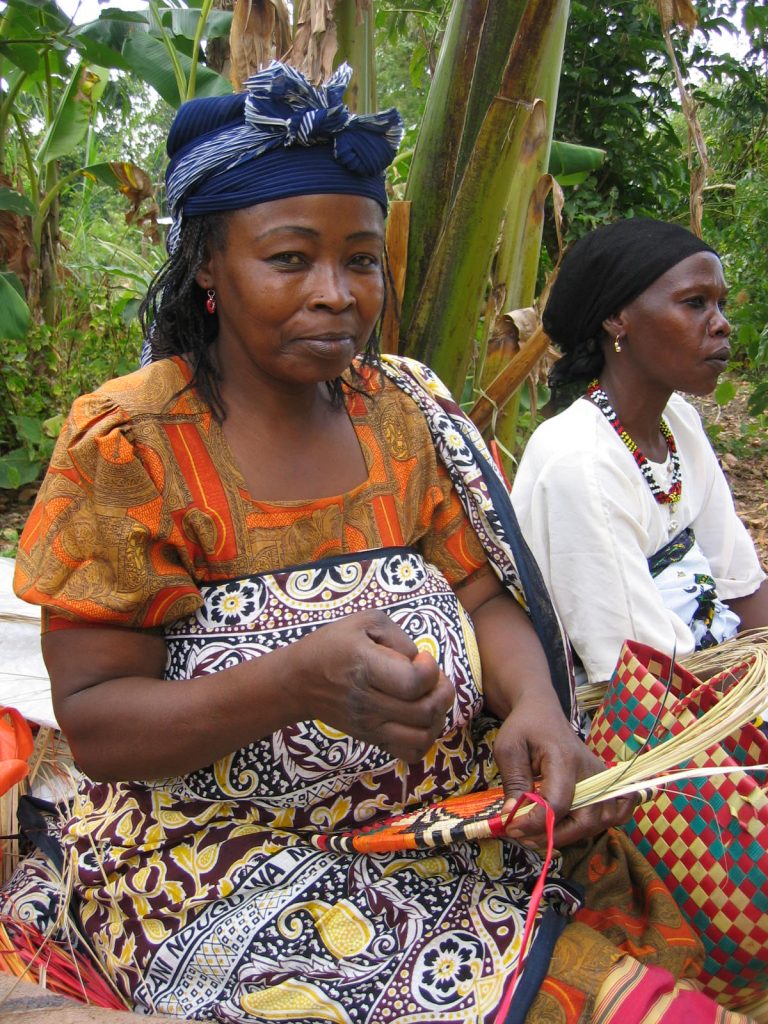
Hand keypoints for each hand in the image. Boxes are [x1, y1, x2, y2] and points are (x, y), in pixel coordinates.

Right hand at [290, 610, 453, 761]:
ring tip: (429, 699)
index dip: (430, 669)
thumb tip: (419, 661)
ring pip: (423, 738)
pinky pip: (411, 754)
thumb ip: (399, 637)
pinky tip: (420, 720)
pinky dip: (425, 739)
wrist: (299, 681)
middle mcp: (368, 703)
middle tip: (432, 678)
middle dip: (442, 691)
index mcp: (366, 668)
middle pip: (425, 711)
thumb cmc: (333, 646)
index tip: (421, 657)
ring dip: (437, 717)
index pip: (414, 682)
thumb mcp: (364, 622)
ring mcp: (371, 726)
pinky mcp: (373, 739)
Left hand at [493, 695, 635, 847]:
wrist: (543, 711)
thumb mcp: (508, 748)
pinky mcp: (603, 783)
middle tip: (524, 836)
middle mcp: (590, 771)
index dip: (536, 823)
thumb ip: (514, 782)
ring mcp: (601, 778)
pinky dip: (599, 826)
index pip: (558, 803)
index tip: (512, 827)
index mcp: (564, 759)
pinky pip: (615, 813)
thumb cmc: (524, 727)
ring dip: (572, 835)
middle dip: (555, 836)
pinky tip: (573, 827)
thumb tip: (512, 816)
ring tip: (541, 833)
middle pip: (586, 819)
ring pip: (601, 821)